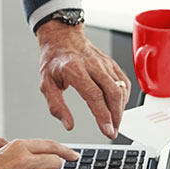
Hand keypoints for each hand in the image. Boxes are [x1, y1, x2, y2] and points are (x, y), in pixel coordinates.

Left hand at [36, 22, 130, 137]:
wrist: (62, 37)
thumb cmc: (54, 60)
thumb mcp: (45, 83)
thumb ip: (56, 106)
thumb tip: (68, 125)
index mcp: (75, 69)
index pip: (94, 95)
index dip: (103, 115)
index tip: (107, 130)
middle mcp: (92, 64)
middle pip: (112, 92)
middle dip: (116, 116)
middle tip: (112, 131)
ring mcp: (104, 63)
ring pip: (121, 88)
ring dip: (120, 109)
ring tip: (115, 124)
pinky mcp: (111, 63)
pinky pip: (124, 82)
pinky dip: (124, 97)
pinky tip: (118, 108)